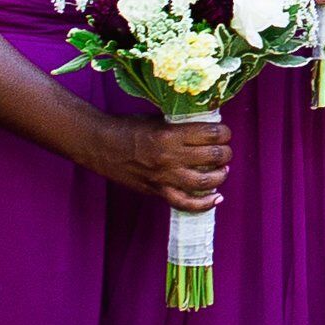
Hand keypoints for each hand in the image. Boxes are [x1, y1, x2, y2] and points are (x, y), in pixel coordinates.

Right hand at [91, 110, 231, 213]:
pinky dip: (203, 204)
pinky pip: (184, 203)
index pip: (211, 134)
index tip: (224, 133)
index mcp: (171, 134)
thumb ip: (181, 126)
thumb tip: (207, 127)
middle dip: (225, 153)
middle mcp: (170, 157)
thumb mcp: (158, 119)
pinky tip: (216, 199)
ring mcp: (163, 177)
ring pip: (204, 182)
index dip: (224, 133)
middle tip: (225, 151)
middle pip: (213, 157)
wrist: (99, 144)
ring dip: (220, 176)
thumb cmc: (127, 127)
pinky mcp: (156, 191)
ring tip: (223, 170)